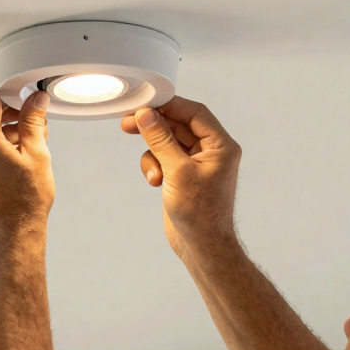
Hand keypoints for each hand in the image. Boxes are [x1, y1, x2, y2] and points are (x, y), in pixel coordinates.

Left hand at [0, 90, 54, 242]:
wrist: (15, 234)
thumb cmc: (27, 200)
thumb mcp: (36, 154)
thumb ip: (33, 122)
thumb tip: (35, 100)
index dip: (6, 94)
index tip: (22, 97)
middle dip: (7, 113)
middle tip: (30, 118)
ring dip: (3, 130)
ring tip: (29, 139)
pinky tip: (16, 155)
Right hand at [120, 96, 240, 249]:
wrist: (202, 246)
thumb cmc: (200, 214)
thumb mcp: (177, 172)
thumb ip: (161, 140)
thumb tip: (146, 115)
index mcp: (221, 145)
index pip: (194, 113)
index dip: (169, 105)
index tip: (145, 103)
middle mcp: (211, 151)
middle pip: (178, 125)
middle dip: (154, 127)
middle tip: (129, 123)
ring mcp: (196, 164)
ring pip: (167, 143)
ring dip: (153, 154)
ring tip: (153, 174)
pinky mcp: (182, 176)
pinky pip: (164, 159)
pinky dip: (155, 167)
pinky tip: (155, 182)